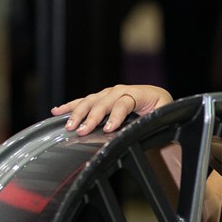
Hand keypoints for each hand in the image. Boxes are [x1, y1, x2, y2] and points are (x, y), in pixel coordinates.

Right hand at [51, 84, 173, 134]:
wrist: (159, 99)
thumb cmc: (162, 108)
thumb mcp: (164, 114)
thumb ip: (156, 119)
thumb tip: (145, 129)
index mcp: (139, 93)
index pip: (124, 102)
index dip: (116, 115)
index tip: (107, 129)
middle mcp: (122, 90)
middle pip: (104, 102)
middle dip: (92, 117)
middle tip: (82, 131)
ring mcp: (110, 93)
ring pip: (91, 101)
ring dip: (78, 113)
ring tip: (69, 126)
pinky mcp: (102, 98)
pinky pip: (84, 101)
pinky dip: (70, 106)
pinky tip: (57, 111)